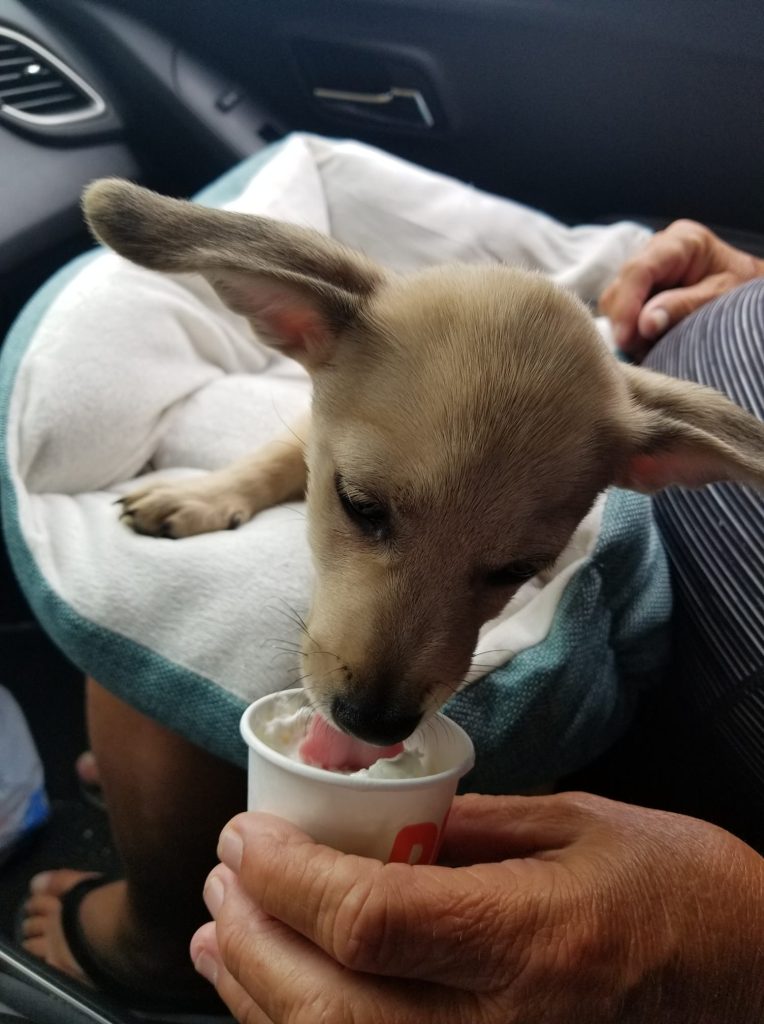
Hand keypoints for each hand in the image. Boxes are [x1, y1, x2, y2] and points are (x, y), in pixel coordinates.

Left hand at [190, 793, 763, 1023]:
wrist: (752, 978)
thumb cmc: (676, 885)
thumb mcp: (578, 824)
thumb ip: (466, 828)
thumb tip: (372, 825)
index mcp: (532, 939)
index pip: (370, 921)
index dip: (287, 878)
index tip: (245, 835)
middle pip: (332, 1007)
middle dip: (255, 939)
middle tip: (222, 875)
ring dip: (258, 996)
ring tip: (218, 934)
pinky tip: (273, 996)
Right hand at [600, 219, 763, 356]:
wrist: (746, 291)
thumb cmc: (740, 290)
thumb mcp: (719, 298)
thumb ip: (682, 307)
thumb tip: (644, 323)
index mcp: (681, 240)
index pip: (640, 270)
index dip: (627, 305)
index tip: (625, 338)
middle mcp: (657, 248)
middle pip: (621, 284)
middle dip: (624, 320)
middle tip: (638, 349)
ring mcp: (646, 267)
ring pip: (614, 298)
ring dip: (625, 326)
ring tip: (645, 347)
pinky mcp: (640, 286)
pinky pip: (621, 308)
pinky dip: (628, 328)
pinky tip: (644, 341)